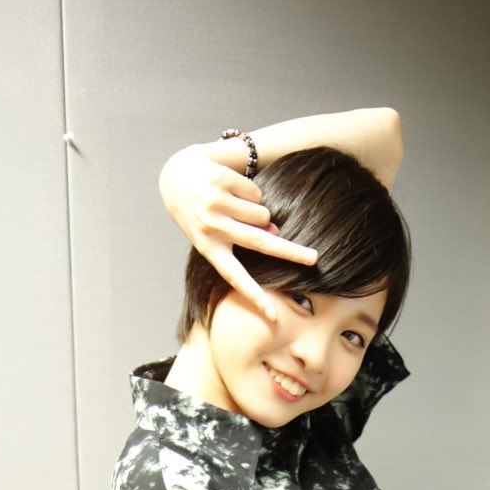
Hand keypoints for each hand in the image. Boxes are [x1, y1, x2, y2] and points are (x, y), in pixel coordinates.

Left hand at [159, 146, 317, 320]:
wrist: (176, 175)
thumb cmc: (198, 210)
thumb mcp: (212, 231)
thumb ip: (240, 235)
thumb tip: (273, 230)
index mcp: (208, 248)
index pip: (235, 277)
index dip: (254, 295)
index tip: (271, 314)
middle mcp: (212, 227)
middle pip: (260, 242)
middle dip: (290, 251)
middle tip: (314, 259)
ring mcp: (215, 203)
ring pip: (262, 213)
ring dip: (259, 211)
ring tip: (239, 207)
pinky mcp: (221, 182)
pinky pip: (255, 191)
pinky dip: (251, 192)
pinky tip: (233, 189)